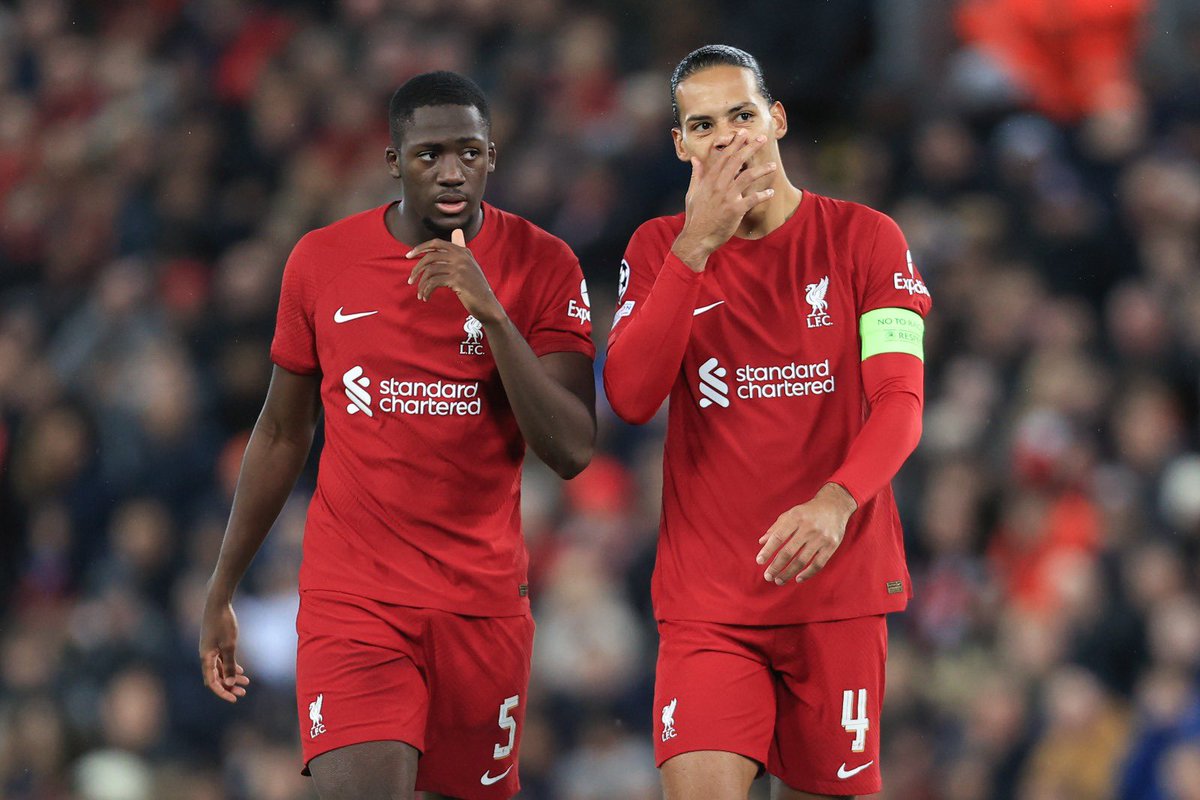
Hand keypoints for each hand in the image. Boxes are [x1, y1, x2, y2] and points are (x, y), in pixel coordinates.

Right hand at [199, 596, 250, 702]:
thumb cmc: (223, 622)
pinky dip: (230, 666)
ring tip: (246, 682)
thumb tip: (230, 684)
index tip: (235, 699)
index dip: (222, 693)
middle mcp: (205, 655)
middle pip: (215, 677)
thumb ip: (229, 665)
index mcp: (205, 658)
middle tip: (243, 693)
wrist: (217, 601)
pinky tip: (240, 670)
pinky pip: (220, 660)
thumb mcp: (229, 645)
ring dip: (231, 676)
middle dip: (228, 686)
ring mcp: (209, 649)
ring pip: (219, 669)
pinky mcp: (214, 642)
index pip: (212, 682)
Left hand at [406, 229, 503, 322]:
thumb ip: (460, 250)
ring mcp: (460, 267)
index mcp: (462, 251)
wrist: (487, 304)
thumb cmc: (475, 286)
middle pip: (430, 257)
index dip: (420, 248)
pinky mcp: (457, 280)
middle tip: (410, 280)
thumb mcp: (469, 265)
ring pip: (430, 271)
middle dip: (417, 269)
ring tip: (419, 293)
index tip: (409, 256)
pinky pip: (434, 283)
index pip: (436, 243)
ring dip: (421, 284)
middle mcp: (461, 256)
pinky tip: (426, 297)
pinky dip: (427, 291)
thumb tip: (457, 231)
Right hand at [672, 130, 777, 270]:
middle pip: (737, 161)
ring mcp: (727, 197)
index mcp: (709, 180)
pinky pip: (753, 199)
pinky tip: (770, 192)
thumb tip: (695, 160)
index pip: (724, 157)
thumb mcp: (692, 193)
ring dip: (762, 169)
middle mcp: (719, 185)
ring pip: (747, 177)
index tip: (743, 134)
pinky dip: (763, 195)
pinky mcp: (735, 210)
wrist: (697, 237)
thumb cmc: (695, 216)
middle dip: (750, 147)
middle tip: (762, 138)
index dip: (735, 144)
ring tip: (773, 165)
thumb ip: (696, 175)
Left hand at [755, 483, 857, 584]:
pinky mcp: (831, 546)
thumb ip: (776, 528)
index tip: (759, 561)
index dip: (768, 550)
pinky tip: (798, 579)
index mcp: (795, 518)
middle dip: (776, 566)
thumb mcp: (790, 514)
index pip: (778, 537)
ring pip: (802, 560)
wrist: (835, 505)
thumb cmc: (808, 511)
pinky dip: (807, 573)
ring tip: (779, 580)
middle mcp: (808, 528)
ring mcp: (821, 538)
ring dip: (789, 573)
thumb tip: (761, 542)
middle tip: (768, 576)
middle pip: (789, 552)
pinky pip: (818, 564)